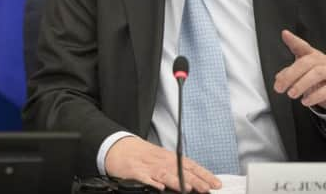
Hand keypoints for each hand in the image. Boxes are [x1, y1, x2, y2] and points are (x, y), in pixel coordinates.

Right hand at [104, 137, 220, 192]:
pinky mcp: (135, 171)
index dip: (204, 175)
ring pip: (165, 174)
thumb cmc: (142, 155)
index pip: (191, 166)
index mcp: (169, 158)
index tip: (216, 184)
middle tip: (206, 188)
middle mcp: (161, 161)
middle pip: (180, 171)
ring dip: (176, 181)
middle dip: (195, 181)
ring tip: (186, 188)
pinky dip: (152, 182)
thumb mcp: (162, 158)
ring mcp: (148, 166)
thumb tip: (198, 181)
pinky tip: (159, 187)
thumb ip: (178, 168)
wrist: (119, 147)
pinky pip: (144, 178)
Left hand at [275, 30, 325, 107]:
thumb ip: (289, 74)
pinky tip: (305, 101)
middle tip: (279, 88)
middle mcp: (322, 61)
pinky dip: (314, 96)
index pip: (302, 46)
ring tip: (291, 94)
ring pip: (317, 73)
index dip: (293, 40)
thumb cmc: (316, 79)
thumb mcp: (302, 74)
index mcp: (311, 56)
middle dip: (290, 75)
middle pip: (306, 62)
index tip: (285, 34)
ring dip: (301, 84)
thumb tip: (279, 78)